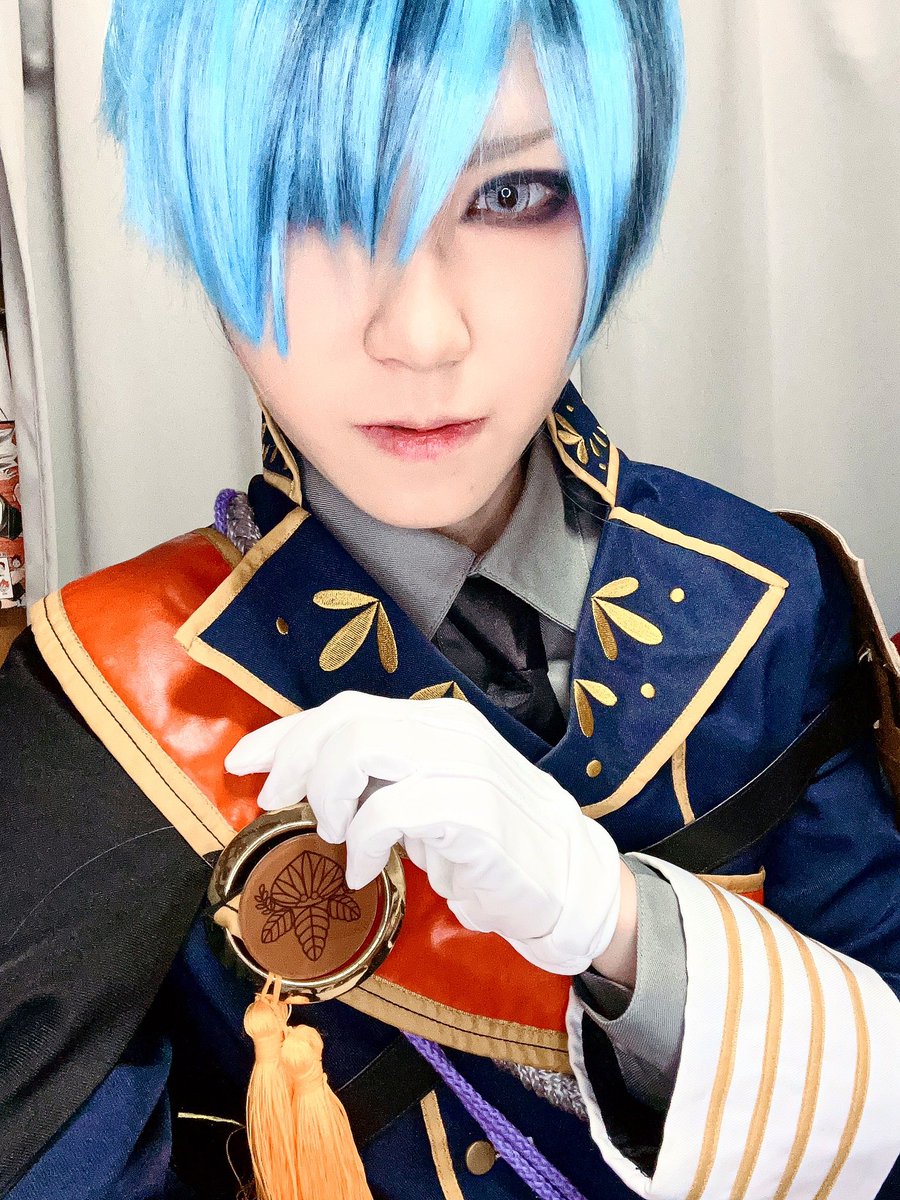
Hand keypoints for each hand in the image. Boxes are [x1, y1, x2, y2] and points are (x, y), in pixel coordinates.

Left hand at [225, 691, 622, 975]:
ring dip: (328, 793)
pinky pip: (390, 810)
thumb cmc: (489, 845)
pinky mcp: (473, 811)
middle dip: (295, 759)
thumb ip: (378, 782)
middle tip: (276, 803)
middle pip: (346, 718)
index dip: (287, 732)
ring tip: (331, 833)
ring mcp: (465, 766)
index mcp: (433, 721)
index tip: (244, 761)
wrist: (567, 882)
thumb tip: (305, 781)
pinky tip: (362, 868)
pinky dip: (361, 841)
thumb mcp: (425, 802)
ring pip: (362, 747)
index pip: (346, 708)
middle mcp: (448, 730)